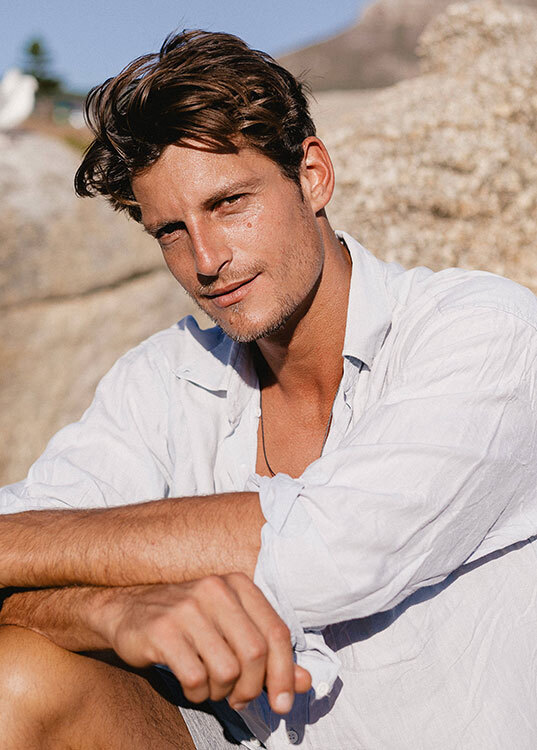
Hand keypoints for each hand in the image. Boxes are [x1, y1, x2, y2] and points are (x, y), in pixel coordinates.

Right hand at [89, 573, 310, 712]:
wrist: (127, 609)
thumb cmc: (188, 623)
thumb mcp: (231, 628)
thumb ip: (269, 655)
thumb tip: (306, 682)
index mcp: (238, 585)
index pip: (277, 632)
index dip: (285, 673)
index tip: (283, 702)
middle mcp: (215, 590)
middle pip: (255, 654)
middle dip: (252, 688)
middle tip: (241, 700)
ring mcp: (187, 608)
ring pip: (227, 670)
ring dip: (222, 692)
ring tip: (211, 686)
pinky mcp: (162, 631)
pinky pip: (195, 678)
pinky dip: (198, 693)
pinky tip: (191, 684)